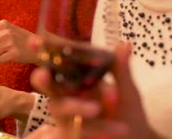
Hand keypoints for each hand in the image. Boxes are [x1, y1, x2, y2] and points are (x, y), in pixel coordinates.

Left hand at [0, 20, 37, 63]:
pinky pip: (1, 60)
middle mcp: (5, 32)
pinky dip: (4, 60)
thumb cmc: (21, 40)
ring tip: (7, 52)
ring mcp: (10, 42)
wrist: (40, 46)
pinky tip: (12, 56)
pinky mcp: (14, 52)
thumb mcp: (7, 33)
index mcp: (1, 25)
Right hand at [30, 41, 158, 138]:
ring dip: (77, 106)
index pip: (55, 62)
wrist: (136, 137)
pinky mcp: (73, 134)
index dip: (42, 51)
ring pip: (60, 108)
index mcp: (74, 79)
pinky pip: (79, 130)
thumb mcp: (127, 89)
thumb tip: (125, 44)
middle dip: (42, 78)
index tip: (34, 42)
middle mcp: (65, 95)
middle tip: (44, 75)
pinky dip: (98, 128)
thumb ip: (120, 70)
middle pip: (46, 84)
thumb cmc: (125, 110)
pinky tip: (115, 129)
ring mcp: (67, 116)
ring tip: (97, 108)